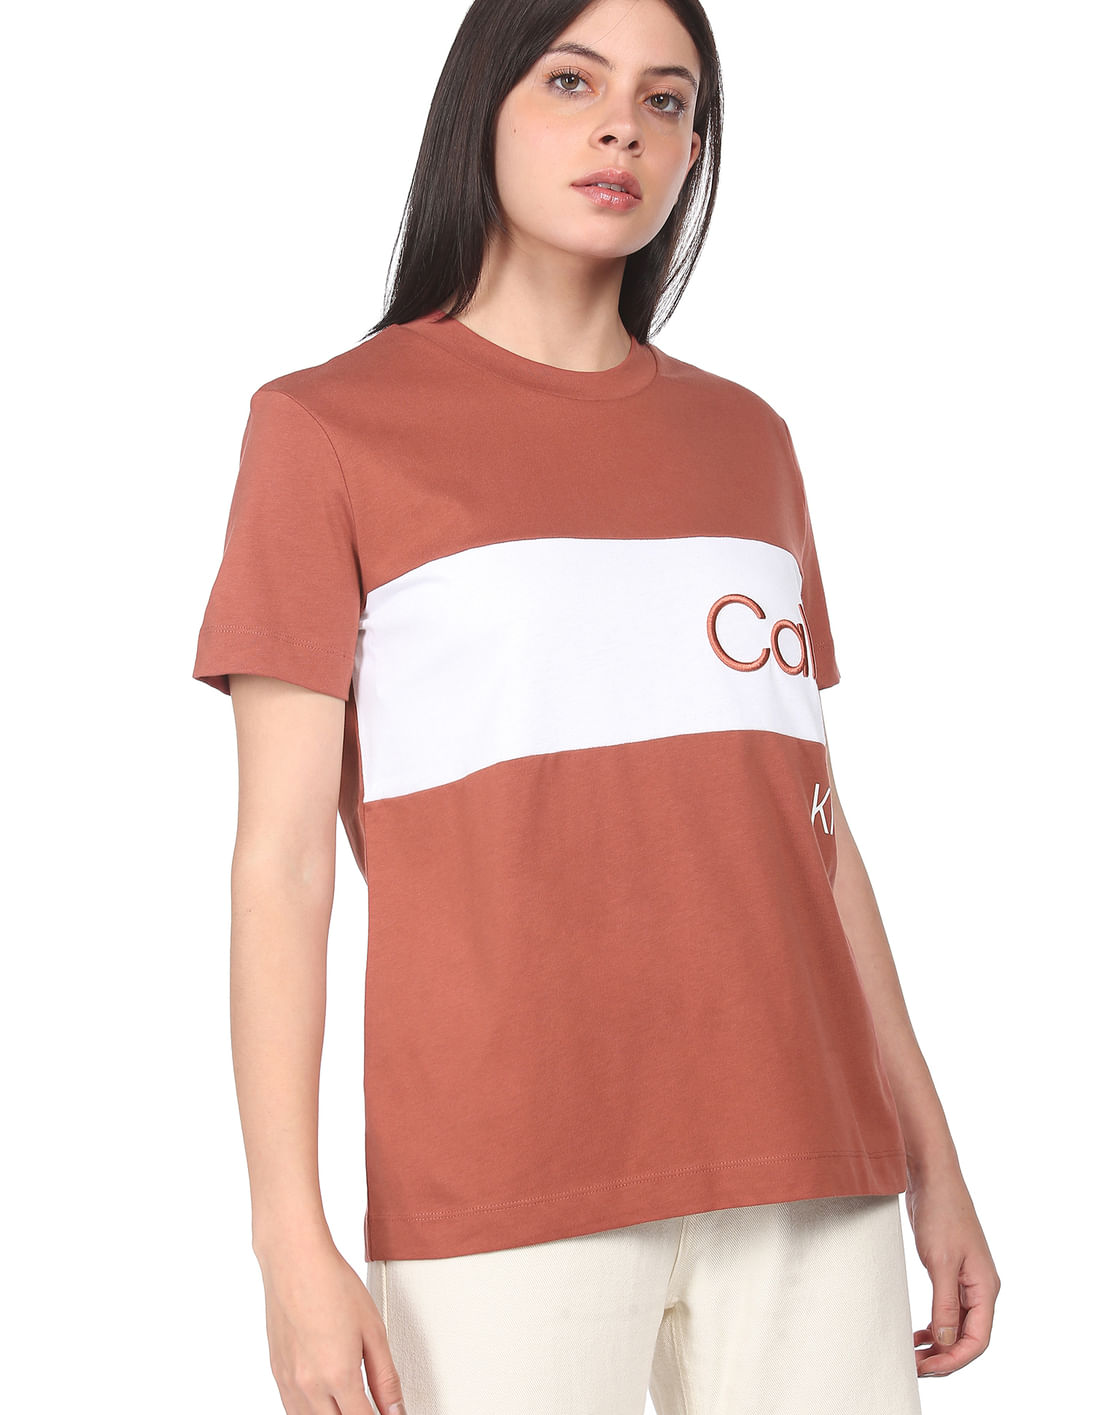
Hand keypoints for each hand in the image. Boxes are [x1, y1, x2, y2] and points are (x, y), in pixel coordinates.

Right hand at [257, 1236, 407, 1414]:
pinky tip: (325, 1402)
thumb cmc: (333, 1285)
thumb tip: (396, 1410)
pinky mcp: (277, 1373)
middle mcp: (309, 1386)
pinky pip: (293, 1410)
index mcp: (338, 1376)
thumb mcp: (374, 1330)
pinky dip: (311, 1413)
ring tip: (350, 1402)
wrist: (295, 1261)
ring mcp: (289, 1382)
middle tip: (371, 1405)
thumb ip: (386, 1378)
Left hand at [905, 1169, 1000, 1377]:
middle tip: (915, 1366)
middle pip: (968, 1336)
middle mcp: (981, 1287)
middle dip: (944, 1357)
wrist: (932, 1177)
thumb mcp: (939, 1262)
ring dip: (938, 1344)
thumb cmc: (940, 1213)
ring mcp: (967, 1280)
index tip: (928, 1369)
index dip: (954, 1360)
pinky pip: (948, 1309)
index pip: (977, 1340)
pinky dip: (934, 1325)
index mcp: (985, 1287)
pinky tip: (918, 1333)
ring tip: (914, 1356)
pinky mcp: (951, 1271)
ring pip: (957, 1325)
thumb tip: (944, 1342)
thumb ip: (943, 1304)